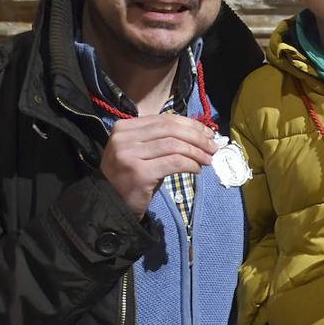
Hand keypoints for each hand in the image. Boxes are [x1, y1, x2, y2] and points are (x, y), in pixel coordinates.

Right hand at [100, 116, 218, 217]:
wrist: (110, 205)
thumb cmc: (130, 178)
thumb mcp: (142, 152)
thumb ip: (162, 140)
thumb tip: (199, 134)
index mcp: (124, 127)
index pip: (164, 119)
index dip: (190, 124)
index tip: (208, 132)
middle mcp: (124, 138)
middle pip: (170, 130)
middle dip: (197, 137)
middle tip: (214, 146)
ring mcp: (129, 154)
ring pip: (174, 145)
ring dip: (197, 152)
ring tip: (208, 159)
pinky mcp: (139, 172)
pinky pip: (174, 162)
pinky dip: (190, 164)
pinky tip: (197, 169)